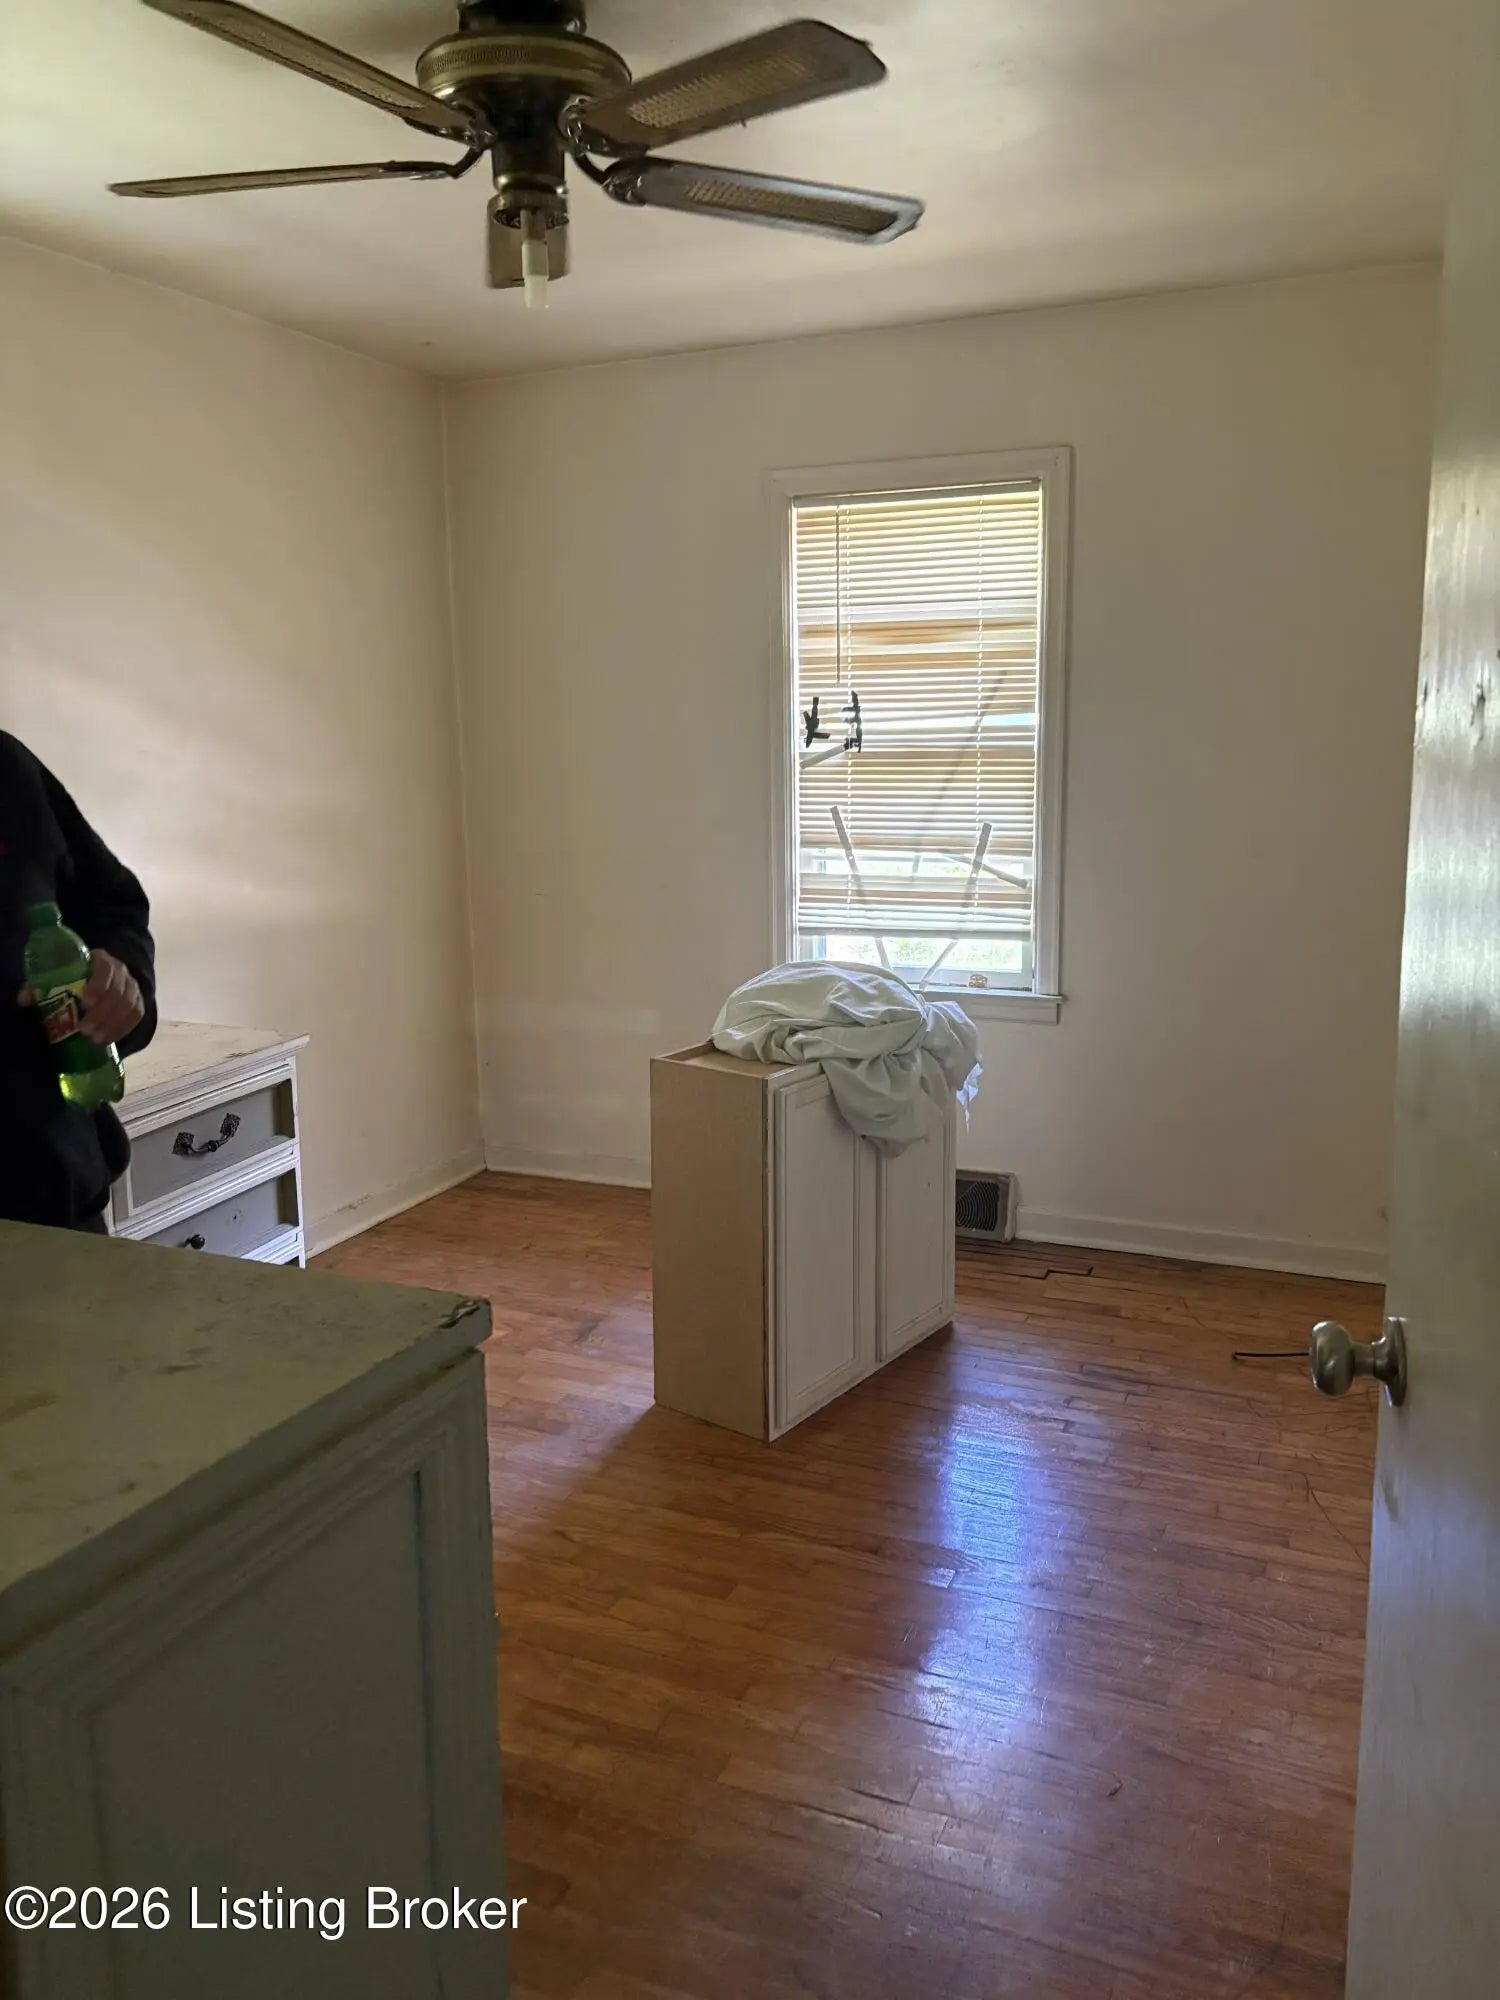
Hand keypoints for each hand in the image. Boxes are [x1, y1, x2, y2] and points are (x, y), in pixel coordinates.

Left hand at [16, 949, 143, 1045]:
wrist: (103, 975)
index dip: (98, 986)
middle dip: (102, 1014)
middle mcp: (122, 971)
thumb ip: (42, 986)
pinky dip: (123, 1029)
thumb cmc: (77, 976)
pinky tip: (109, 1039)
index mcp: (101, 959)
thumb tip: (23, 999)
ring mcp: (132, 986)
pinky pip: (136, 1015)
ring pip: (129, 1006)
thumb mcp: (60, 976)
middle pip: (118, 992)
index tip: (86, 1003)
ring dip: (112, 1025)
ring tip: (95, 1039)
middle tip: (85, 1031)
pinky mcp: (138, 1001)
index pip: (106, 969)